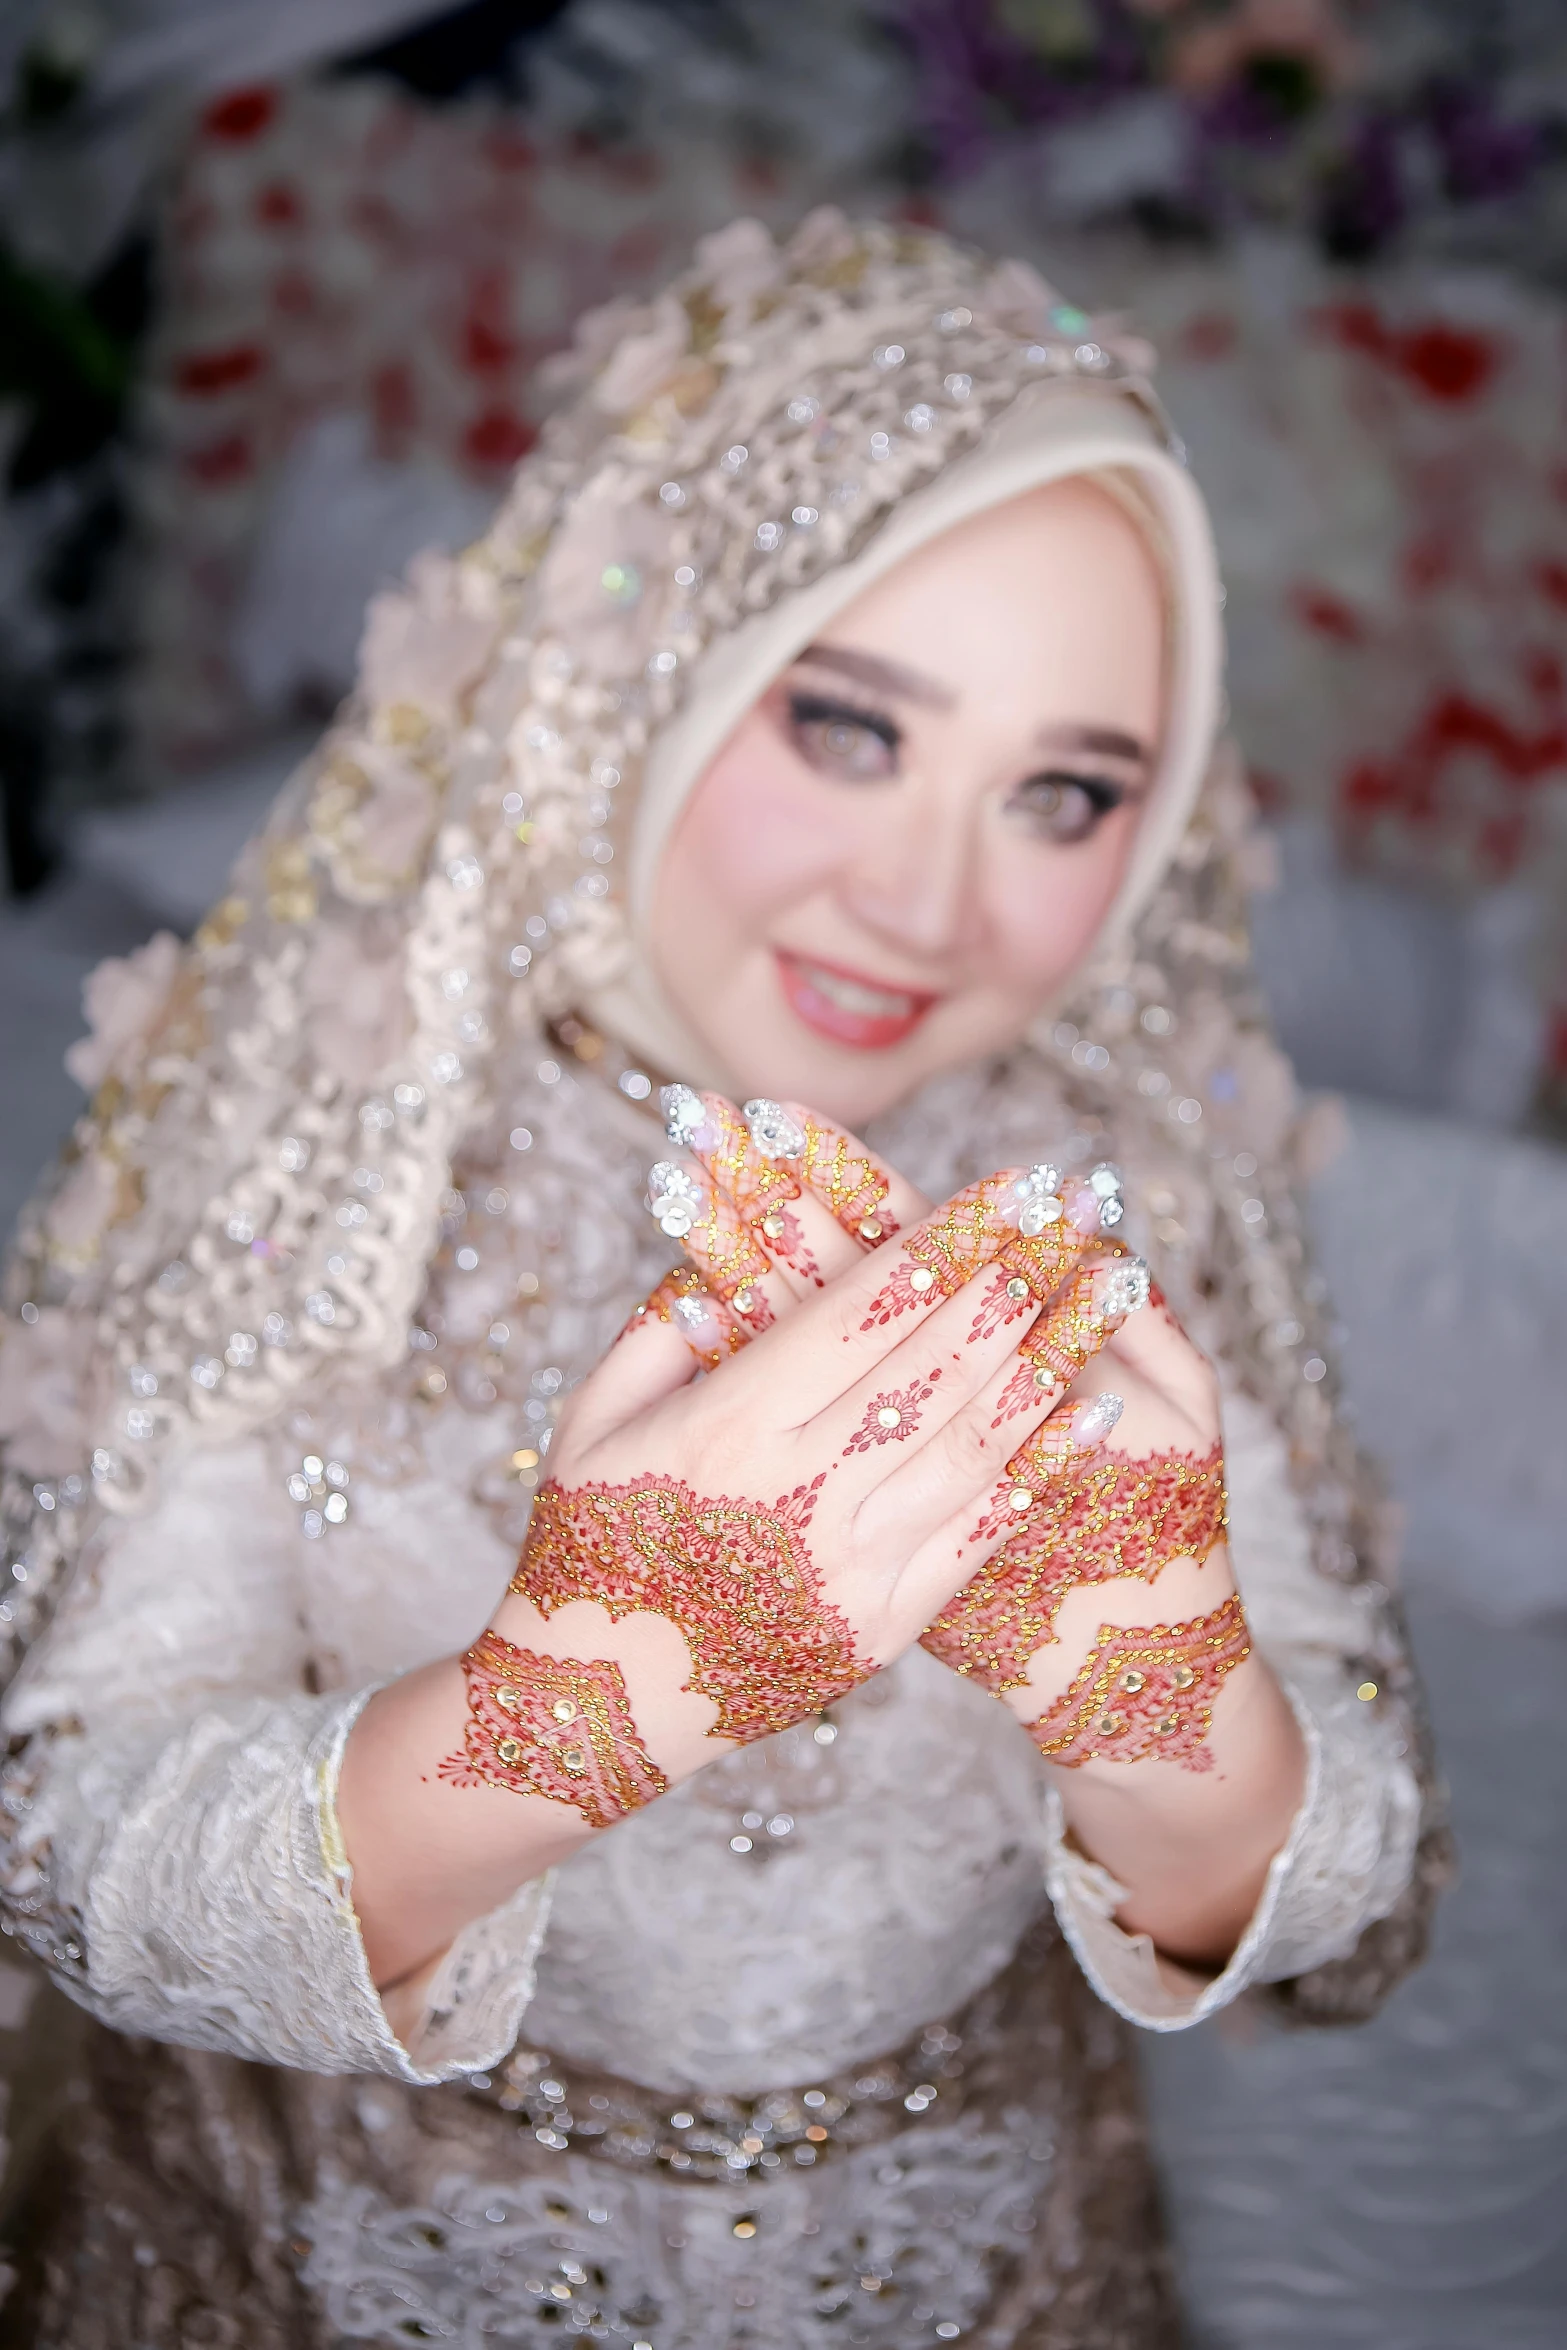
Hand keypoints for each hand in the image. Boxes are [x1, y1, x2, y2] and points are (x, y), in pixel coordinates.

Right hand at [652, 1089, 1243, 1775]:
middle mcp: (798, 1490)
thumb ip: (661, 1326)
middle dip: (1018, 1272)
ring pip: (975, 1442)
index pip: (862, 1307)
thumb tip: (722, 1246)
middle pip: (936, 1362)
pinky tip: (1090, 1412)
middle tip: (1077, 1208)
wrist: (594, 1709)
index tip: (1006, 1184)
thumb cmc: (586, 1542)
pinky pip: (976, 1535)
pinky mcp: (880, 1629)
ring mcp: (847, 1565)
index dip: (946, 1238)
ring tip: (1109, 1289)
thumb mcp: (592, 1420)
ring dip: (1053, 1356)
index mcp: (728, 1423)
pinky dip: (1038, 1467)